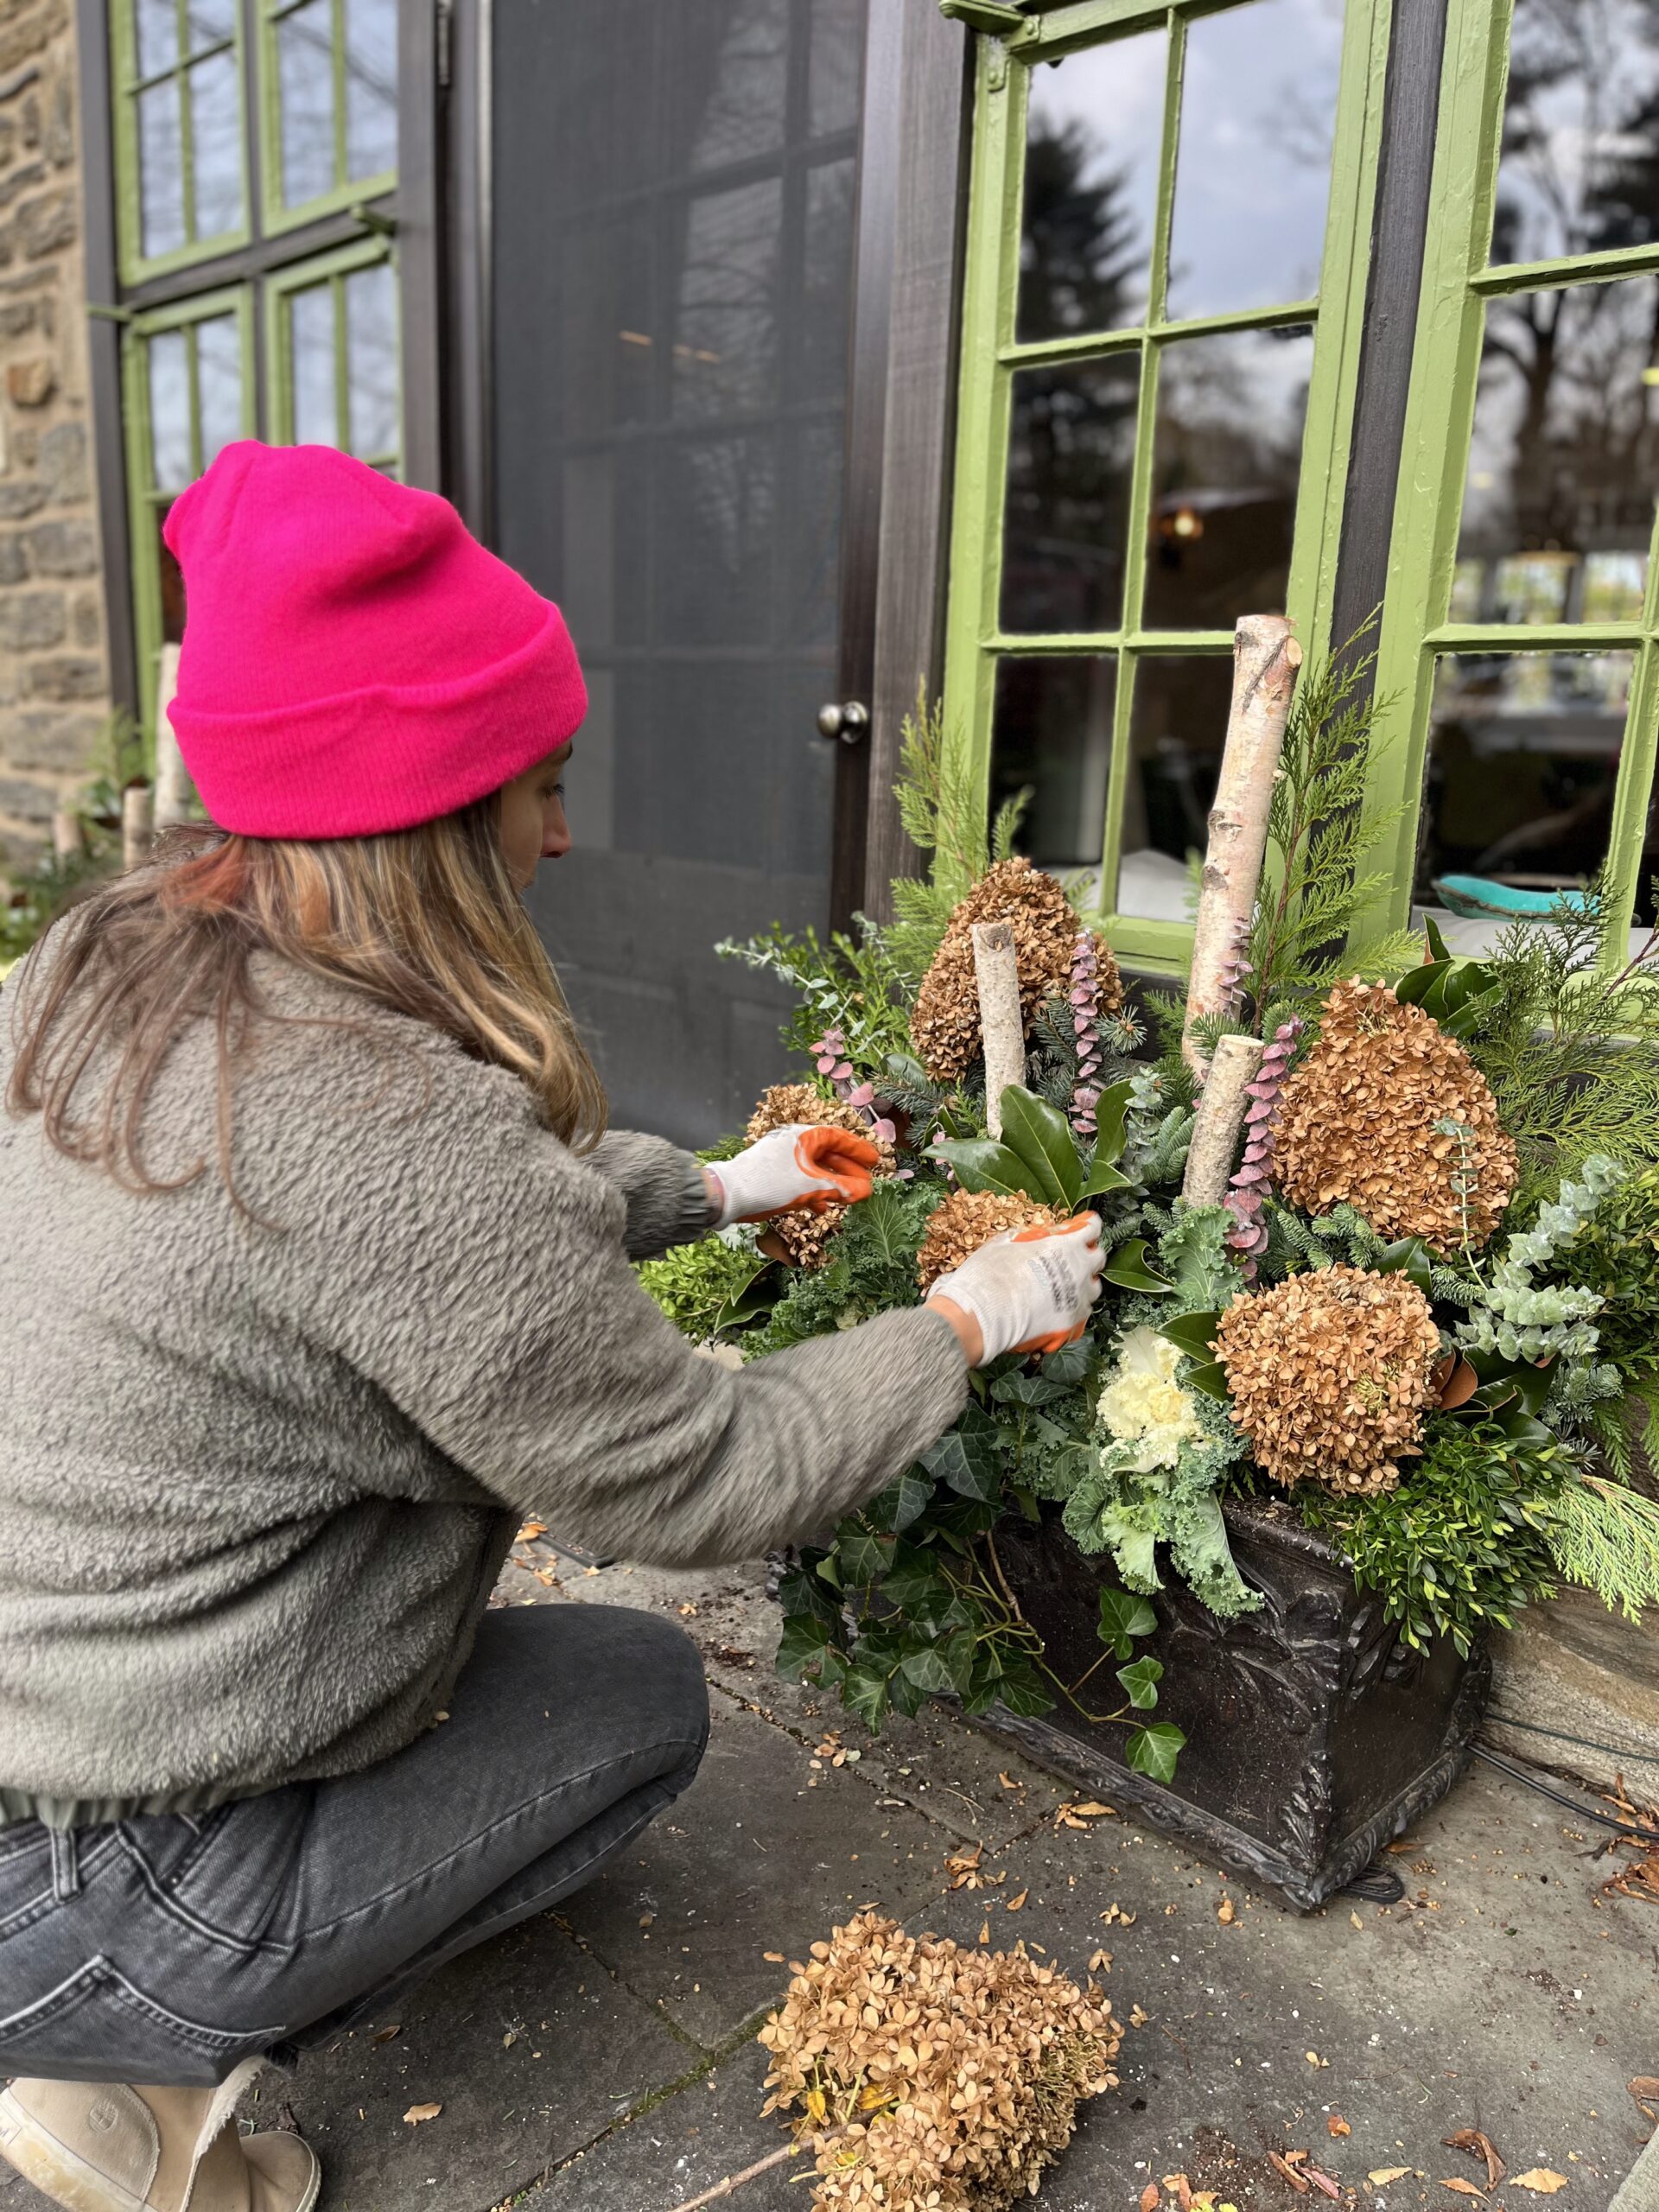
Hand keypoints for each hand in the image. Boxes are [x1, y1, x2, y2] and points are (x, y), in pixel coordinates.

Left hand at [705, 1123, 879, 1227]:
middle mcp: (794, 1144)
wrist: (729, 1196)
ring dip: (833, 1183)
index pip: (838, 1137)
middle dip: (848, 1170)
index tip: (875, 1161)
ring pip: (816, 1169)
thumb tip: (866, 1191)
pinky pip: (802, 1181)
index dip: (858, 1149)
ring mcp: (783, 1160)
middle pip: (829, 1153)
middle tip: (865, 1183)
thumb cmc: (770, 1183)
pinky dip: (815, 1191)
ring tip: (848, 1199)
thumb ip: (841, 1188)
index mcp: (803, 1136)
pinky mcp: (774, 1176)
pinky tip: (822, 1207)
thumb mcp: (811, 1186)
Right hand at [925, 1213, 1104, 1365]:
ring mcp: (1078, 1298)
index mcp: (1065, 1245)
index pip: (1091, 1228)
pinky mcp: (1072, 1322)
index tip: (1084, 1226)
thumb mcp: (1004, 1242)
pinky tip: (1059, 1309)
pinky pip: (1082, 1313)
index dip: (1088, 1225)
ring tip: (1066, 1287)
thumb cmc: (990, 1275)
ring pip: (1093, 1288)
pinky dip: (1074, 1309)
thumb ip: (1026, 1237)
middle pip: (1098, 1259)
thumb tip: (1031, 1237)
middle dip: (1088, 1256)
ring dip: (1083, 1284)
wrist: (984, 1314)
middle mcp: (1078, 1270)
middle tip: (1074, 1257)